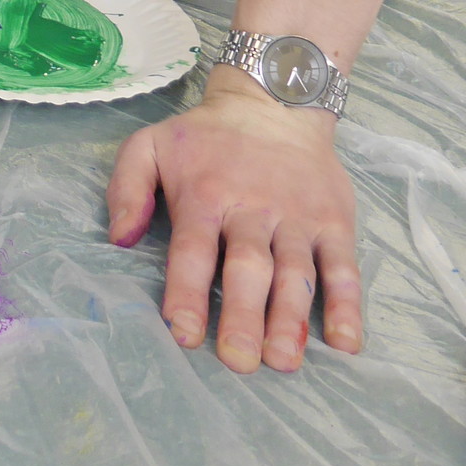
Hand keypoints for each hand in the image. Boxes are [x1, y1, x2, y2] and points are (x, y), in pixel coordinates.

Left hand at [107, 70, 361, 373]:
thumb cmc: (205, 138)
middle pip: (248, 270)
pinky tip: (345, 341)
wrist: (274, 103)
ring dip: (291, 319)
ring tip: (283, 361)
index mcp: (205, 196)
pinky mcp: (334, 221)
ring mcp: (297, 218)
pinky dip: (347, 304)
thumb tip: (118, 239)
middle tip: (238, 362)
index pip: (193, 252)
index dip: (188, 293)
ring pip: (295, 273)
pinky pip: (343, 266)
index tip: (184, 335)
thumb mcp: (149, 145)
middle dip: (243, 317)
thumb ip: (126, 188)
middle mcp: (252, 211)